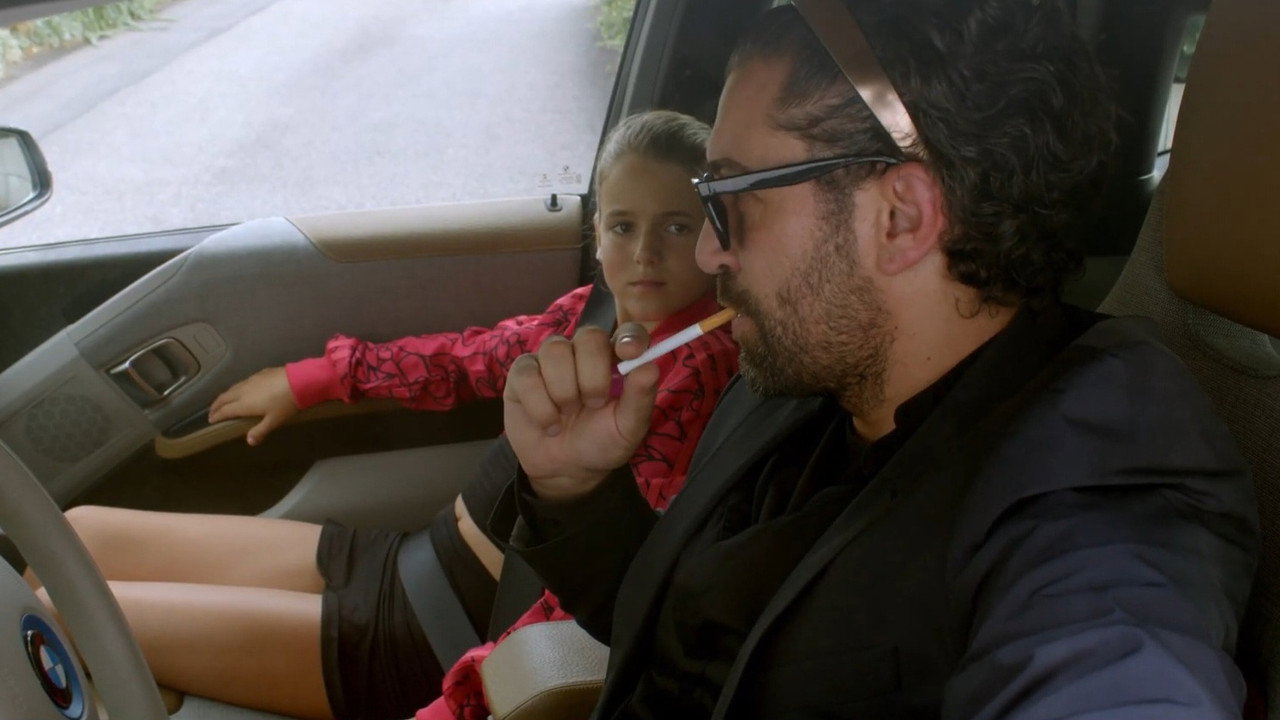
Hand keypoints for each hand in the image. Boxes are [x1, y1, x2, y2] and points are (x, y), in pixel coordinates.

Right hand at [207, 366, 298, 445]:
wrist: (299, 381)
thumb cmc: (286, 404)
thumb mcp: (274, 420)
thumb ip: (260, 430)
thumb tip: (249, 441)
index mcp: (244, 403)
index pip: (225, 410)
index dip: (216, 415)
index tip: (211, 420)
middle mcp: (243, 391)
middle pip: (224, 397)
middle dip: (216, 405)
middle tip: (212, 412)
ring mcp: (251, 380)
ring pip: (233, 388)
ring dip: (225, 396)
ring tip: (224, 402)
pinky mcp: (260, 373)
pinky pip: (243, 382)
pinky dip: (237, 389)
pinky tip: (242, 390)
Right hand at [503, 324, 659, 500]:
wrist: (564, 469)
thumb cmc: (601, 442)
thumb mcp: (627, 428)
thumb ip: (639, 398)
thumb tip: (650, 367)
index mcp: (616, 360)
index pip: (628, 333)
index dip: (629, 338)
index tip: (628, 353)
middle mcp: (583, 352)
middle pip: (589, 336)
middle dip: (592, 375)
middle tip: (593, 404)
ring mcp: (550, 359)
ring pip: (555, 350)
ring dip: (564, 391)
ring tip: (567, 414)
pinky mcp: (522, 373)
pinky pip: (527, 374)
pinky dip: (540, 406)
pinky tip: (548, 423)